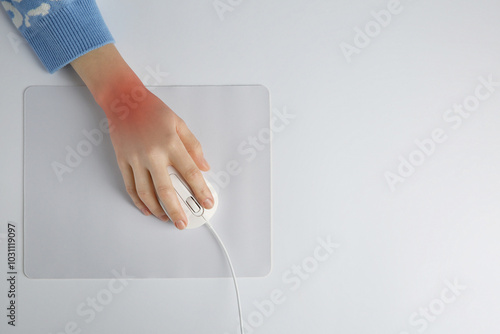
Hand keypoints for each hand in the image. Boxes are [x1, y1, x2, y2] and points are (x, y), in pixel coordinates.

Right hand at [70, 44, 212, 229]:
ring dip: (157, 209)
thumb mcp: (180, 124)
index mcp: (171, 144)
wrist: (124, 101)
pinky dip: (138, 201)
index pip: (190, 173)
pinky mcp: (123, 161)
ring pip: (146, 192)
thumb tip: (204, 167)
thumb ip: (193, 147)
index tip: (207, 202)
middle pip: (166, 190)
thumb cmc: (153, 111)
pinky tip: (147, 209)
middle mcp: (153, 154)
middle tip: (183, 223)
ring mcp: (135, 159)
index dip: (201, 190)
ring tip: (167, 218)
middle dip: (176, 210)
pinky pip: (130, 187)